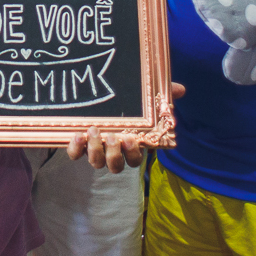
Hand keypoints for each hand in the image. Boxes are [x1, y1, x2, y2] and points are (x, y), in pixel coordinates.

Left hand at [65, 83, 184, 171]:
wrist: (97, 99)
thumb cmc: (128, 107)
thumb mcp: (146, 100)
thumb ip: (162, 96)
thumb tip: (180, 89)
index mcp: (130, 146)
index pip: (135, 160)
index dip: (133, 153)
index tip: (131, 138)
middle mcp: (113, 153)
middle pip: (115, 166)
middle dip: (114, 154)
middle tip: (113, 136)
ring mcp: (95, 150)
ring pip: (96, 163)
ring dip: (95, 150)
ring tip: (94, 130)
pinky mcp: (78, 146)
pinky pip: (75, 155)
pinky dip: (75, 149)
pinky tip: (78, 135)